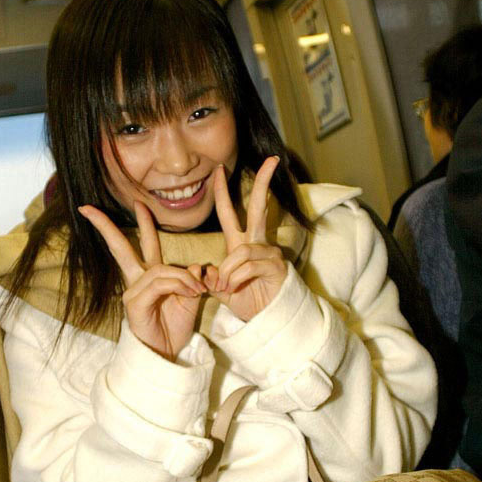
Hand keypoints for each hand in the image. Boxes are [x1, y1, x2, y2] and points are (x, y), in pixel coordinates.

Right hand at [78, 200, 205, 360]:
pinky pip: (159, 284)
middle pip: (121, 248)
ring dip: (182, 277)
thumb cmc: (175, 328)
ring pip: (159, 269)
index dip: (143, 223)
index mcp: (150, 276)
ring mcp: (132, 292)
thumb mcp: (190, 299)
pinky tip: (190, 293)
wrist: (167, 354)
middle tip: (89, 208)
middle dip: (106, 227)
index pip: (143, 244)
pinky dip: (177, 285)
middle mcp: (137, 281)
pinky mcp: (134, 304)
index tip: (139, 203)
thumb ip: (193, 280)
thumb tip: (198, 266)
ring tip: (199, 290)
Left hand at [203, 156, 286, 321]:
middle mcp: (257, 243)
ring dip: (228, 271)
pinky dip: (236, 278)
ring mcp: (269, 253)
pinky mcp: (276, 266)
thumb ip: (210, 277)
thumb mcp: (221, 288)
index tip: (220, 169)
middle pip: (259, 207)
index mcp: (241, 244)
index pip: (231, 212)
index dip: (223, 191)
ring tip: (226, 288)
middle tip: (271, 160)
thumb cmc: (247, 301)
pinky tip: (234, 288)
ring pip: (241, 251)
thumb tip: (204, 271)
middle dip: (263, 183)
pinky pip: (248, 266)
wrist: (268, 321)